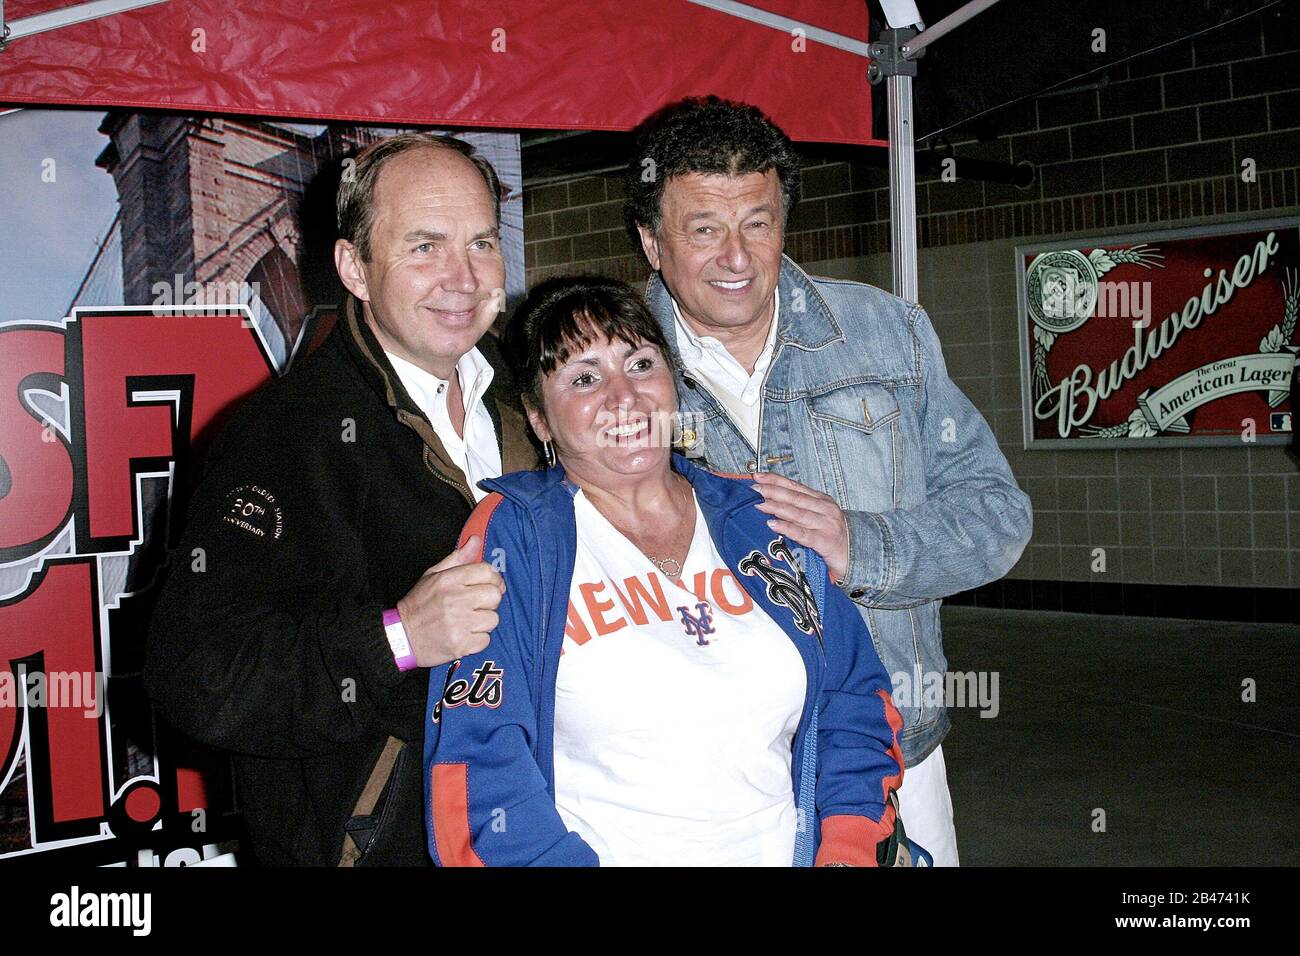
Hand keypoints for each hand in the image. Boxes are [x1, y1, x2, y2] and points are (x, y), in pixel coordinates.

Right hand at [396, 535, 504, 666]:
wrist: (401, 637)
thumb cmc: (419, 604)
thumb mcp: (433, 575)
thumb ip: (457, 557)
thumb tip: (476, 540)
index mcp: (449, 580)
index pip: (488, 571)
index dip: (494, 579)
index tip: (489, 586)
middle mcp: (456, 600)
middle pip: (494, 595)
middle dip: (489, 601)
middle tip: (477, 605)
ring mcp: (459, 623)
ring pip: (493, 619)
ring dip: (483, 622)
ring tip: (468, 621)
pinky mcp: (461, 644)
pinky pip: (485, 640)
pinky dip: (477, 640)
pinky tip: (464, 635)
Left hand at [752, 472, 849, 583]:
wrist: (857, 557)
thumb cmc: (833, 537)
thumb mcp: (819, 518)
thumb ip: (800, 509)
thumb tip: (771, 501)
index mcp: (822, 500)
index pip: (795, 486)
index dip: (776, 480)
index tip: (758, 475)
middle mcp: (825, 509)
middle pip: (795, 497)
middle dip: (773, 491)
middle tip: (754, 488)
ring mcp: (826, 525)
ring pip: (798, 513)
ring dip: (777, 507)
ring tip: (759, 504)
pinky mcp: (826, 542)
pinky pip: (803, 534)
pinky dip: (787, 528)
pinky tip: (773, 524)